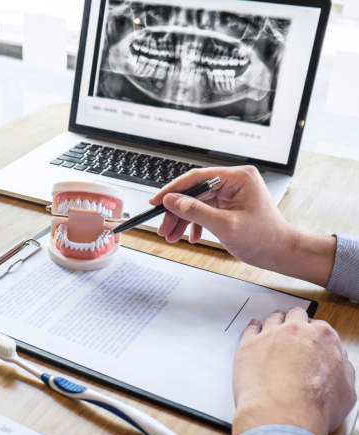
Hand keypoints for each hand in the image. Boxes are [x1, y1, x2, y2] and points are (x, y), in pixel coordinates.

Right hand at [149, 166, 336, 286]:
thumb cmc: (264, 239)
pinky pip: (205, 210)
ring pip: (197, 202)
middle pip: (194, 192)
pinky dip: (195, 224)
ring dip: (183, 220)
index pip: (197, 177)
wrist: (281, 253)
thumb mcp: (225, 226)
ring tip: (172, 236)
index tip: (157, 200)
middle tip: (163, 227)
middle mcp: (235, 182)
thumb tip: (172, 200)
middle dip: (177, 211)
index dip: (173, 190)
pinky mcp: (229, 205)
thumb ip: (195, 211)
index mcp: (238, 178)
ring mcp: (232, 193)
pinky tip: (191, 236)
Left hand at [233, 308, 356, 434]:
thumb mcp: (347, 392)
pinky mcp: (248, 344)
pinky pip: (250, 328)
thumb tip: (340, 363)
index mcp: (323, 337)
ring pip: (272, 319)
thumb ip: (343, 370)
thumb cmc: (314, 407)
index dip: (315, 334)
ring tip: (273, 325)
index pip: (320, 327)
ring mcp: (270, 335)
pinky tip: (254, 329)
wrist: (282, 415)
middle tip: (293, 329)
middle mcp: (296, 330)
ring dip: (275, 321)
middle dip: (295, 321)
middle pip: (295, 316)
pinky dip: (253, 328)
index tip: (311, 340)